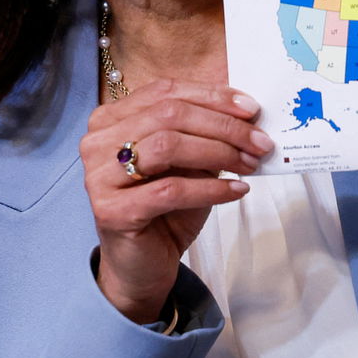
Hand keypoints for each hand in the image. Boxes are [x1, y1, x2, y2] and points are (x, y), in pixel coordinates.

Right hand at [79, 80, 271, 322]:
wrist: (141, 265)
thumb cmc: (165, 209)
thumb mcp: (187, 162)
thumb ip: (204, 133)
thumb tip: (247, 113)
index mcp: (111, 119)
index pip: (165, 92)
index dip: (212, 96)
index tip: (251, 109)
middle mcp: (97, 142)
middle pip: (169, 115)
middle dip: (223, 126)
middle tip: (260, 142)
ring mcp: (99, 177)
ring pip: (168, 146)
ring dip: (219, 153)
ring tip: (249, 165)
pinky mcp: (112, 211)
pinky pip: (171, 190)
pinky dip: (211, 188)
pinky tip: (236, 190)